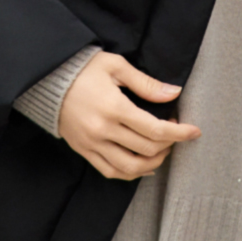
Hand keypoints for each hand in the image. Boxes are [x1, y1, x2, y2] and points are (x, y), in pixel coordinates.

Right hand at [56, 51, 200, 179]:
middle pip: (147, 149)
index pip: (155, 129)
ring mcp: (92, 144)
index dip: (179, 133)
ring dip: (153, 163)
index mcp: (114, 107)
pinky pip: (110, 171)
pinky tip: (143, 166)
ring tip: (163, 151)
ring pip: (130, 168)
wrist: (47, 80)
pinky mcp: (84, 150)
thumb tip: (174, 93)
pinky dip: (130, 173)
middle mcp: (103, 130)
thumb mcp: (116, 67)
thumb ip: (146, 83)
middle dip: (169, 144)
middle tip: (175, 132)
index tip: (194, 131)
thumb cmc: (83, 69)